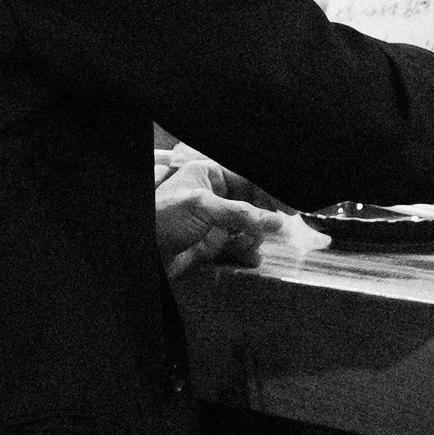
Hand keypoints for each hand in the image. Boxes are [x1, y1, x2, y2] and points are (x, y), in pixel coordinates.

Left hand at [155, 159, 288, 278]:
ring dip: (255, 238)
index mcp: (209, 176)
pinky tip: (251, 258)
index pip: (248, 180)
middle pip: (252, 204)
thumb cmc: (163, 218)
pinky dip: (247, 252)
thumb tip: (274, 221)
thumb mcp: (204, 207)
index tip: (289, 208)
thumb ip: (241, 214)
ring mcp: (214, 221)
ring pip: (247, 227)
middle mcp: (214, 197)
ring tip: (254, 245)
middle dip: (264, 218)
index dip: (269, 193)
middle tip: (279, 229)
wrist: (144, 252)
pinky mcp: (212, 244)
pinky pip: (237, 246)